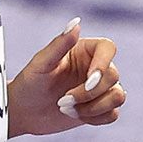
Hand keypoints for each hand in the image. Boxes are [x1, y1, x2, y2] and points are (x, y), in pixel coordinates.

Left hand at [8, 18, 124, 136]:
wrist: (25, 112)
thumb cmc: (30, 83)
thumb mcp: (41, 63)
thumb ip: (60, 43)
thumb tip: (76, 23)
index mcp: (85, 50)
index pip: (108, 48)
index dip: (103, 64)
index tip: (88, 80)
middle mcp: (97, 67)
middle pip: (113, 76)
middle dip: (88, 93)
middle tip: (62, 101)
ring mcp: (101, 89)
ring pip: (117, 97)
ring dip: (93, 107)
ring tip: (66, 109)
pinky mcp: (101, 109)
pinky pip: (113, 114)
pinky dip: (94, 118)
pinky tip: (74, 115)